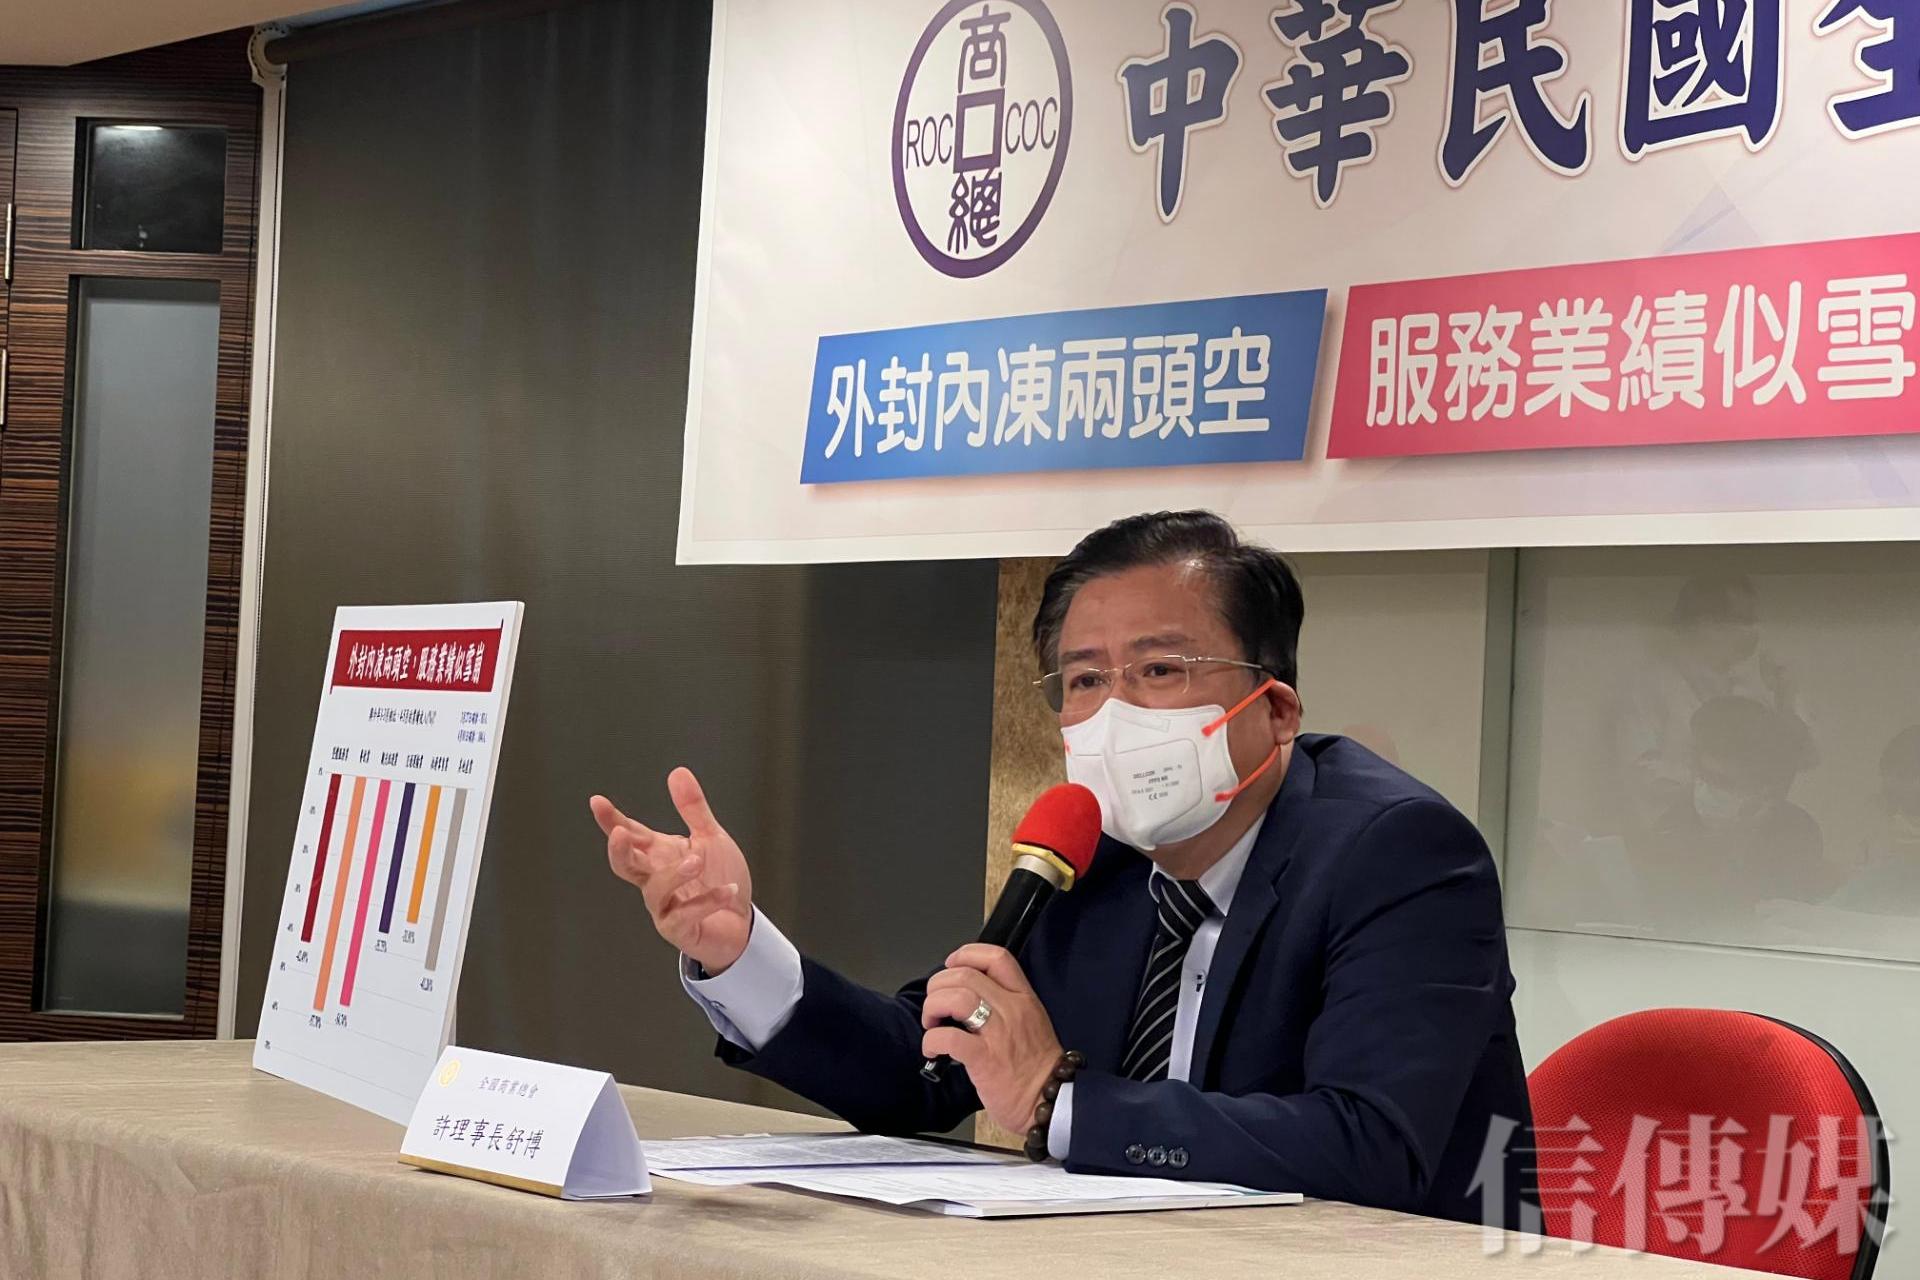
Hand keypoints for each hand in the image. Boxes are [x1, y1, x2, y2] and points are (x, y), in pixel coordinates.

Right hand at [590, 768, 753, 974]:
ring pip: (655, 890)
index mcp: (659, 854)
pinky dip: (708, 900)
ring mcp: (664, 908)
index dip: (612, 820)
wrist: (741, 921)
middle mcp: (655, 879)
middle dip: (619, 850)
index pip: (631, 835)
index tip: (597, 802)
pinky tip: (728, 890)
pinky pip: (685, 915)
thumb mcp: (710, 838)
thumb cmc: (720, 878)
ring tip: (697, 861)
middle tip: (620, 833)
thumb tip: (677, 772)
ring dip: (674, 874)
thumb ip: (693, 809)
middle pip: (625, 865)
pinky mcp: (679, 930)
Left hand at [920, 944, 1062, 1134]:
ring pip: (955, 998)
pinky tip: (932, 1049)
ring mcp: (999, 1034)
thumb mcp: (1030, 1021)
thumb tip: (967, 996)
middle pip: (965, 975)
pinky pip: (948, 1037)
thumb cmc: (1036, 1067)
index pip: (996, 957)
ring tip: (931, 1023)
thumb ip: (1004, 1004)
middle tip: (935, 1004)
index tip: (951, 965)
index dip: (966, 954)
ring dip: (933, 1007)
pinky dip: (932, 1040)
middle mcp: (1012, 1009)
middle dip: (939, 985)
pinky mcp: (985, 1060)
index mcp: (1024, 998)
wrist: (1051, 1102)